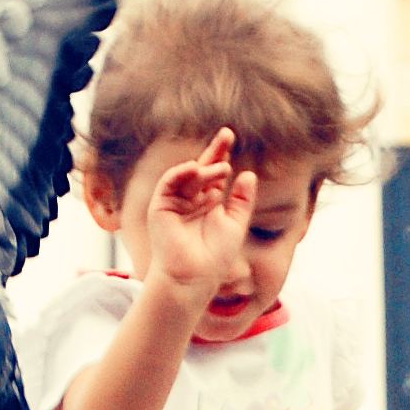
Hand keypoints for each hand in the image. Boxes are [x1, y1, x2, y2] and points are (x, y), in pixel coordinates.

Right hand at [142, 128, 253, 303]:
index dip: (222, 155)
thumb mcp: (236, 223)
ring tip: (222, 169)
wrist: (194, 276)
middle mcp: (191, 199)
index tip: (231, 138)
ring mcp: (175, 201)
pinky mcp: (160, 206)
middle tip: (227, 134)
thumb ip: (241, 200)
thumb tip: (249, 174)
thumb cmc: (215, 256)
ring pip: (189, 176)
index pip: (215, 173)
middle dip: (214, 151)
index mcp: (208, 202)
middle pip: (202, 168)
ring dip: (205, 169)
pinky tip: (195, 168)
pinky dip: (180, 173)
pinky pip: (169, 183)